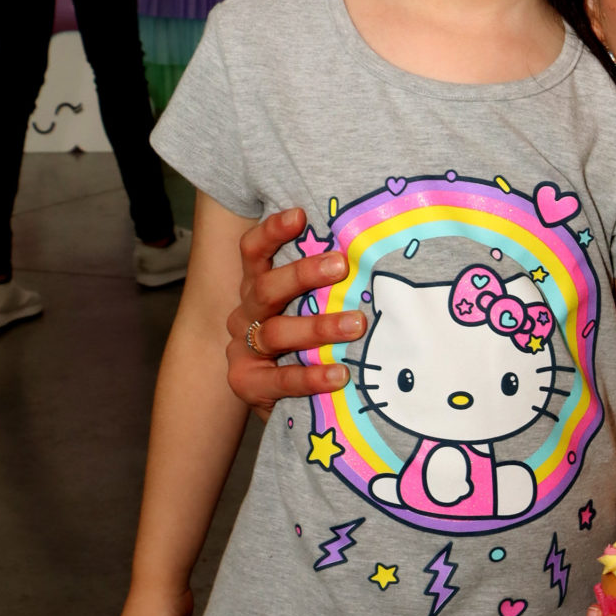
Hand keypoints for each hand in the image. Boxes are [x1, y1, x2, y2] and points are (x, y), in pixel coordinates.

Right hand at [226, 207, 362, 411]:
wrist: (274, 400)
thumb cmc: (304, 344)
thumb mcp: (309, 309)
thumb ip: (327, 287)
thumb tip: (373, 255)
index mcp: (256, 288)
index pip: (254, 252)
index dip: (272, 232)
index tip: (300, 215)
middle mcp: (245, 314)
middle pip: (266, 288)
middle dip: (303, 275)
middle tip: (342, 265)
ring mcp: (243, 349)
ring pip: (275, 332)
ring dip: (318, 326)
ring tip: (356, 324)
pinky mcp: (248, 383)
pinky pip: (281, 379)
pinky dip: (312, 376)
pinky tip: (340, 373)